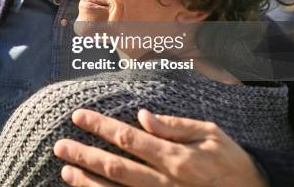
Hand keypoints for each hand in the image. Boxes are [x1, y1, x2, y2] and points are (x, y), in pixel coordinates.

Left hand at [53, 109, 267, 186]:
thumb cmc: (233, 165)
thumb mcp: (212, 135)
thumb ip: (176, 126)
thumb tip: (143, 114)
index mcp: (176, 158)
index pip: (128, 138)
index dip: (100, 126)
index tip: (78, 116)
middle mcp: (164, 183)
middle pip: (115, 167)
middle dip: (84, 155)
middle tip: (60, 146)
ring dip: (87, 182)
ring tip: (65, 171)